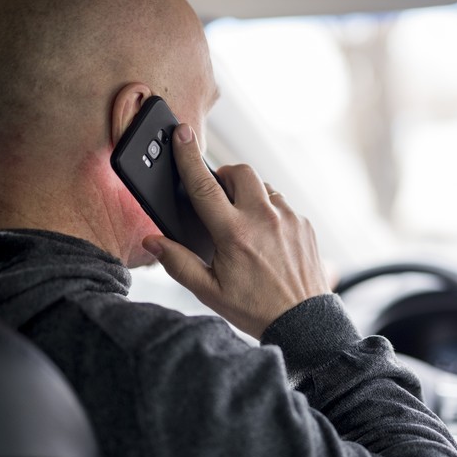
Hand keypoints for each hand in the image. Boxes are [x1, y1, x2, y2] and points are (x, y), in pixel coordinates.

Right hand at [142, 123, 330, 338]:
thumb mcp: (209, 291)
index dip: (188, 157)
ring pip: (263, 187)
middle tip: (217, 198)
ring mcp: (288, 218)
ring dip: (248, 196)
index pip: (203, 185)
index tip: (181, 134)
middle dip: (224, 176)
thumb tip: (152, 240)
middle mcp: (263, 219)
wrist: (302, 321)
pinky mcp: (304, 224)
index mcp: (234, 233)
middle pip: (239, 171)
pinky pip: (282, 204)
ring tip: (243, 224)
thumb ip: (177, 262)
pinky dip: (269, 212)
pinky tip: (265, 237)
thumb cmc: (254, 307)